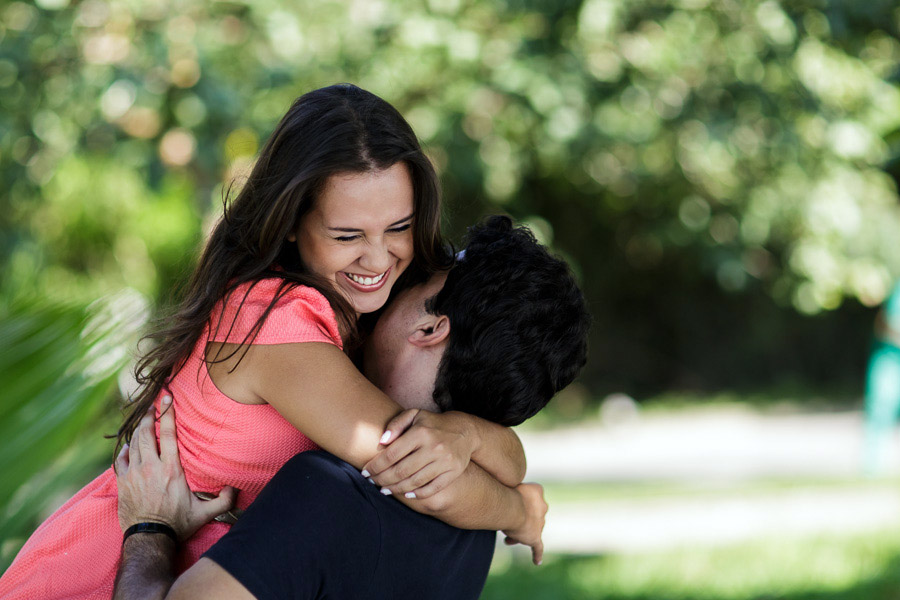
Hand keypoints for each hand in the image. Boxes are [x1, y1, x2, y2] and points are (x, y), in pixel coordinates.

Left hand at [115, 397, 236, 541]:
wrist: (150, 538)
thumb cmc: (177, 525)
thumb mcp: (205, 514)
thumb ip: (224, 500)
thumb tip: (235, 488)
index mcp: (172, 469)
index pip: (169, 434)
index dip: (168, 414)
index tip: (167, 398)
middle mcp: (151, 467)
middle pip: (147, 433)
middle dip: (149, 417)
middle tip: (152, 406)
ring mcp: (134, 474)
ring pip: (134, 443)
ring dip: (138, 429)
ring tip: (142, 420)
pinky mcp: (123, 483)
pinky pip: (121, 459)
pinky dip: (125, 450)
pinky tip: (129, 446)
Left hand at [361, 409, 477, 498]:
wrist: (465, 431)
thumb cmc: (433, 423)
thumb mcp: (414, 415)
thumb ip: (396, 424)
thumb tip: (381, 442)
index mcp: (421, 432)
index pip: (392, 454)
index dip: (376, 465)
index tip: (366, 472)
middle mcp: (433, 447)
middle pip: (401, 471)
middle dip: (382, 479)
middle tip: (373, 483)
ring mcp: (445, 461)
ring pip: (415, 482)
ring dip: (396, 489)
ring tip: (385, 490)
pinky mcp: (453, 472)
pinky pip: (432, 488)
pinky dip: (417, 494)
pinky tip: (406, 495)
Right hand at [501, 483, 546, 564]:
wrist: (509, 507)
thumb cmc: (503, 492)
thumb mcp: (506, 484)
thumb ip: (507, 488)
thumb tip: (498, 487)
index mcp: (538, 490)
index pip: (530, 496)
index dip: (519, 501)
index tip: (508, 504)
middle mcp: (543, 506)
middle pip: (531, 514)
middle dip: (520, 520)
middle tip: (508, 524)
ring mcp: (540, 522)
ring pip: (531, 529)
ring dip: (520, 534)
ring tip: (508, 539)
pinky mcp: (535, 537)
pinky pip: (538, 547)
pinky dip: (537, 554)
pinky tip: (537, 561)